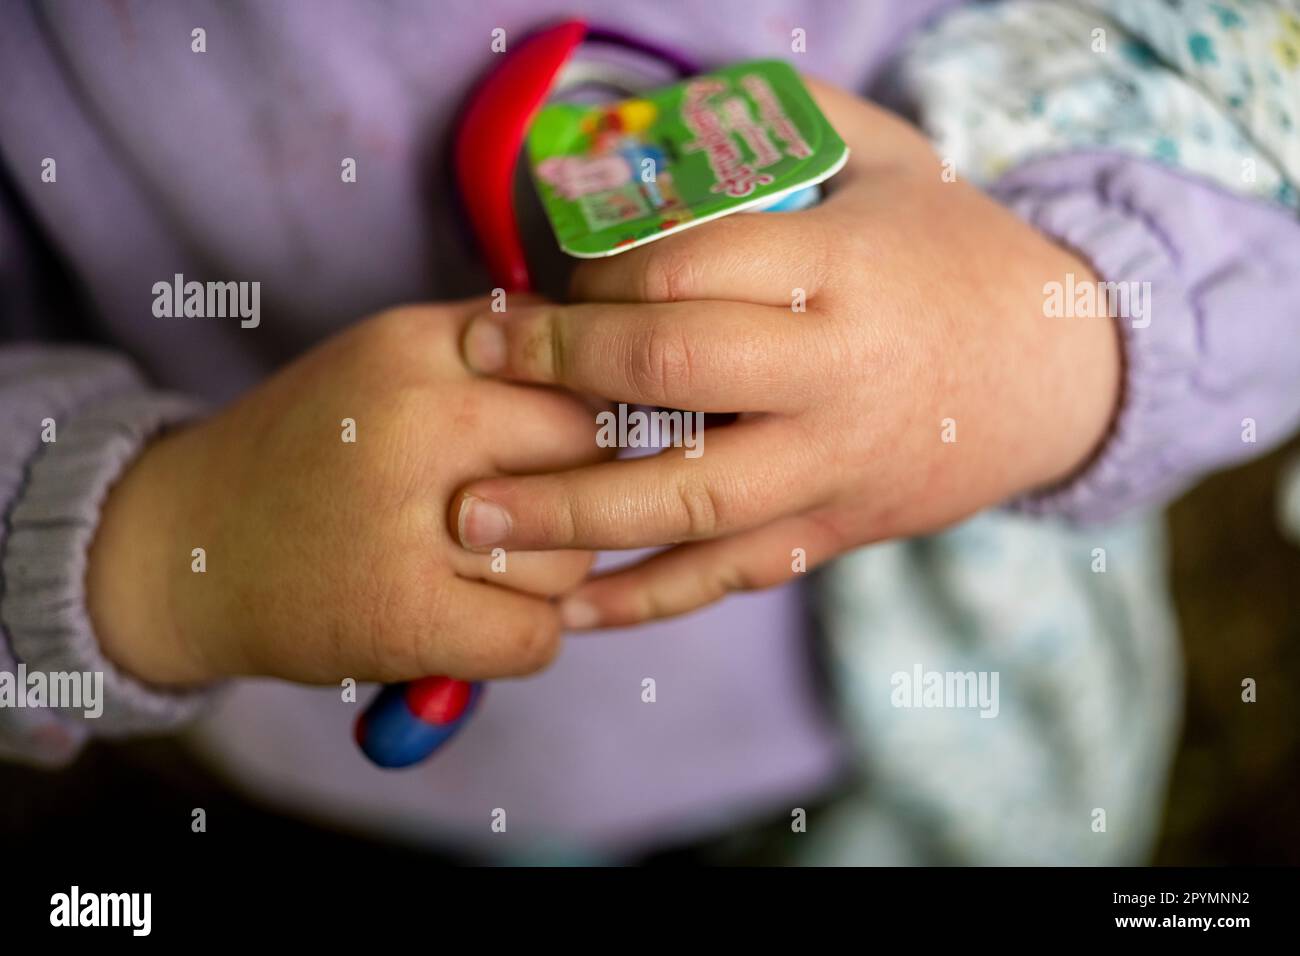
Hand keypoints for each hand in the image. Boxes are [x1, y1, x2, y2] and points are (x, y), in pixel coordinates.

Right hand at [87, 302, 606, 685]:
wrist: (190, 544)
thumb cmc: (311, 451)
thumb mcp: (388, 363)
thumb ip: (494, 353)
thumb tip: (617, 369)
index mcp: (414, 345)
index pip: (575, 365)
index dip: (589, 411)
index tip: (566, 442)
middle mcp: (417, 423)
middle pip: (589, 453)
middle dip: (584, 488)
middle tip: (538, 512)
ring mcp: (409, 525)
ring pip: (572, 554)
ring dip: (547, 574)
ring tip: (484, 568)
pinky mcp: (403, 619)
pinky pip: (536, 635)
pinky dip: (523, 637)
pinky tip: (479, 618)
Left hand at [450, 80, 1120, 627]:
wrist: (1064, 374)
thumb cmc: (957, 255)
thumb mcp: (894, 163)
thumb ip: (788, 125)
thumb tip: (662, 108)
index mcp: (843, 269)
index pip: (688, 267)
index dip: (596, 273)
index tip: (549, 280)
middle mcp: (837, 374)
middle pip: (673, 370)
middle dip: (558, 367)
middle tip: (473, 360)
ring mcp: (836, 466)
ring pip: (690, 499)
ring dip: (569, 510)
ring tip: (471, 518)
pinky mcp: (837, 532)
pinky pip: (730, 576)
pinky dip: (645, 601)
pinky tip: (567, 607)